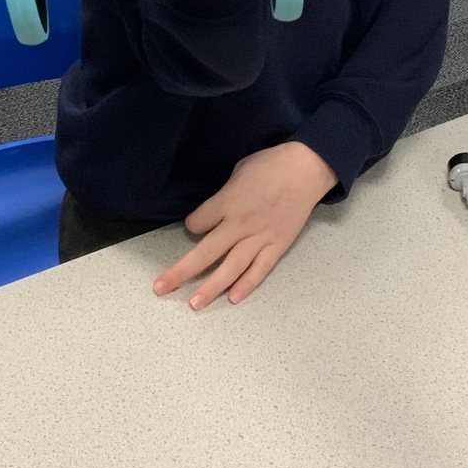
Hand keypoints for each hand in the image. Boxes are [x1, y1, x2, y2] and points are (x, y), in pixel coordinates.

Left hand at [153, 141, 336, 309]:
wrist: (307, 169)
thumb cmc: (270, 164)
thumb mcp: (237, 171)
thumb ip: (224, 195)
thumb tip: (215, 209)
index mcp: (227, 202)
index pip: (197, 223)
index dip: (192, 225)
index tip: (195, 225)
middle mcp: (239, 224)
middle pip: (205, 252)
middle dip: (181, 271)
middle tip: (161, 288)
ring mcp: (260, 237)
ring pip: (231, 268)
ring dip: (211, 287)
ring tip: (194, 304)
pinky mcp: (278, 245)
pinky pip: (260, 269)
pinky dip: (246, 285)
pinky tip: (232, 298)